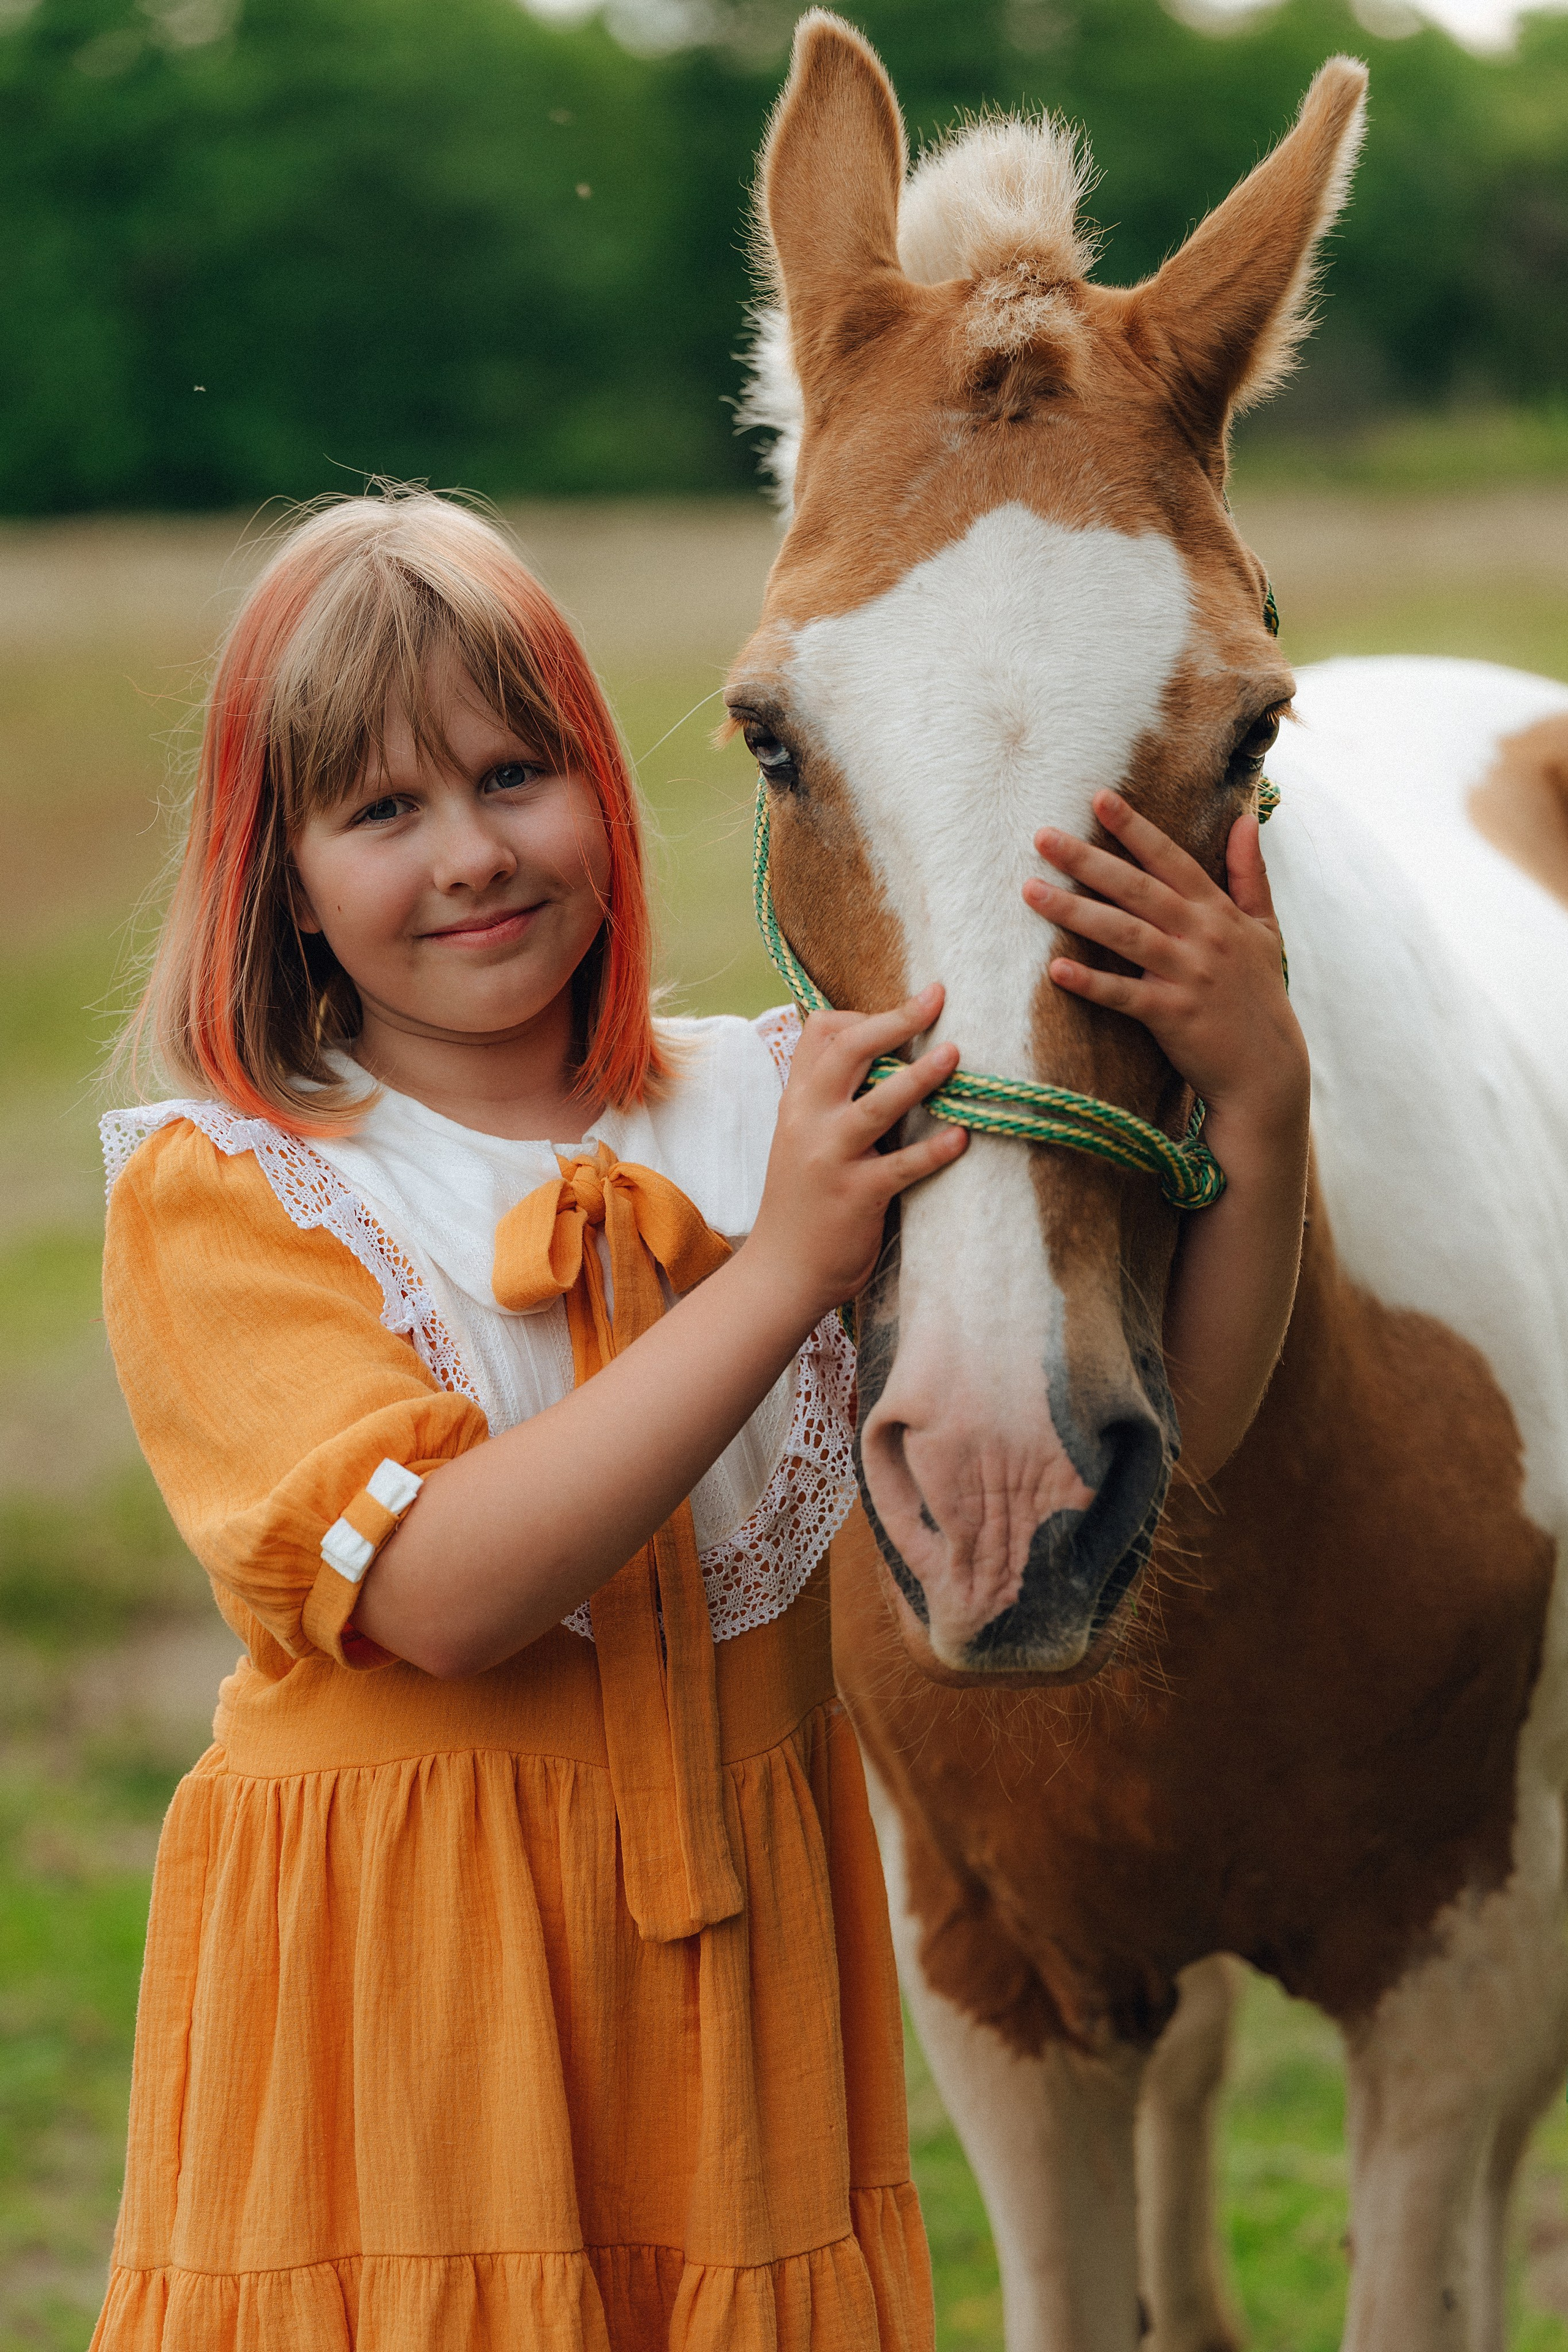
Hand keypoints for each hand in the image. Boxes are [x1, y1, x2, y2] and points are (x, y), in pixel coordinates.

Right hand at [745, 984, 966, 1320]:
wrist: (780, 1272)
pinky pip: (901, 1166)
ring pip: (876, 1104)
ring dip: (920, 1077)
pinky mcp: (856, 1196)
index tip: (898, 1018)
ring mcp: (829, 1158)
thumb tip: (889, 1066)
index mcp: (797, 1102)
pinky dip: (934, 1150)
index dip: (862, 1016)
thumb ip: (833, 1104)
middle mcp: (808, 1121)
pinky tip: (961, 1138)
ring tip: (955, 1056)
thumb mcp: (805, 1140)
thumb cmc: (803, 1203)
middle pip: (847, 1050)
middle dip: (895, 1020)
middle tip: (937, 998)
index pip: (819, 1034)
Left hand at [1024, 792, 1306, 1137]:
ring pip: (1124, 934)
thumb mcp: (1265, 929)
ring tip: (1031, 891)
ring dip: (1075, 911)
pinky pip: (1124, 995)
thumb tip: (1245, 817)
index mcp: (1218, 912)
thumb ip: (1249, 873)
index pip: (1170, 859)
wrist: (1267, 1068)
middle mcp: (1202, 936)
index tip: (1098, 798)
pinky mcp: (1172, 1016)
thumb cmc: (1259, 995)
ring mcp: (1187, 975)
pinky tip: (1055, 970)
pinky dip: (1091, 983)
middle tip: (1042, 836)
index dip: (1134, 829)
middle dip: (1088, 860)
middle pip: (1137, 889)